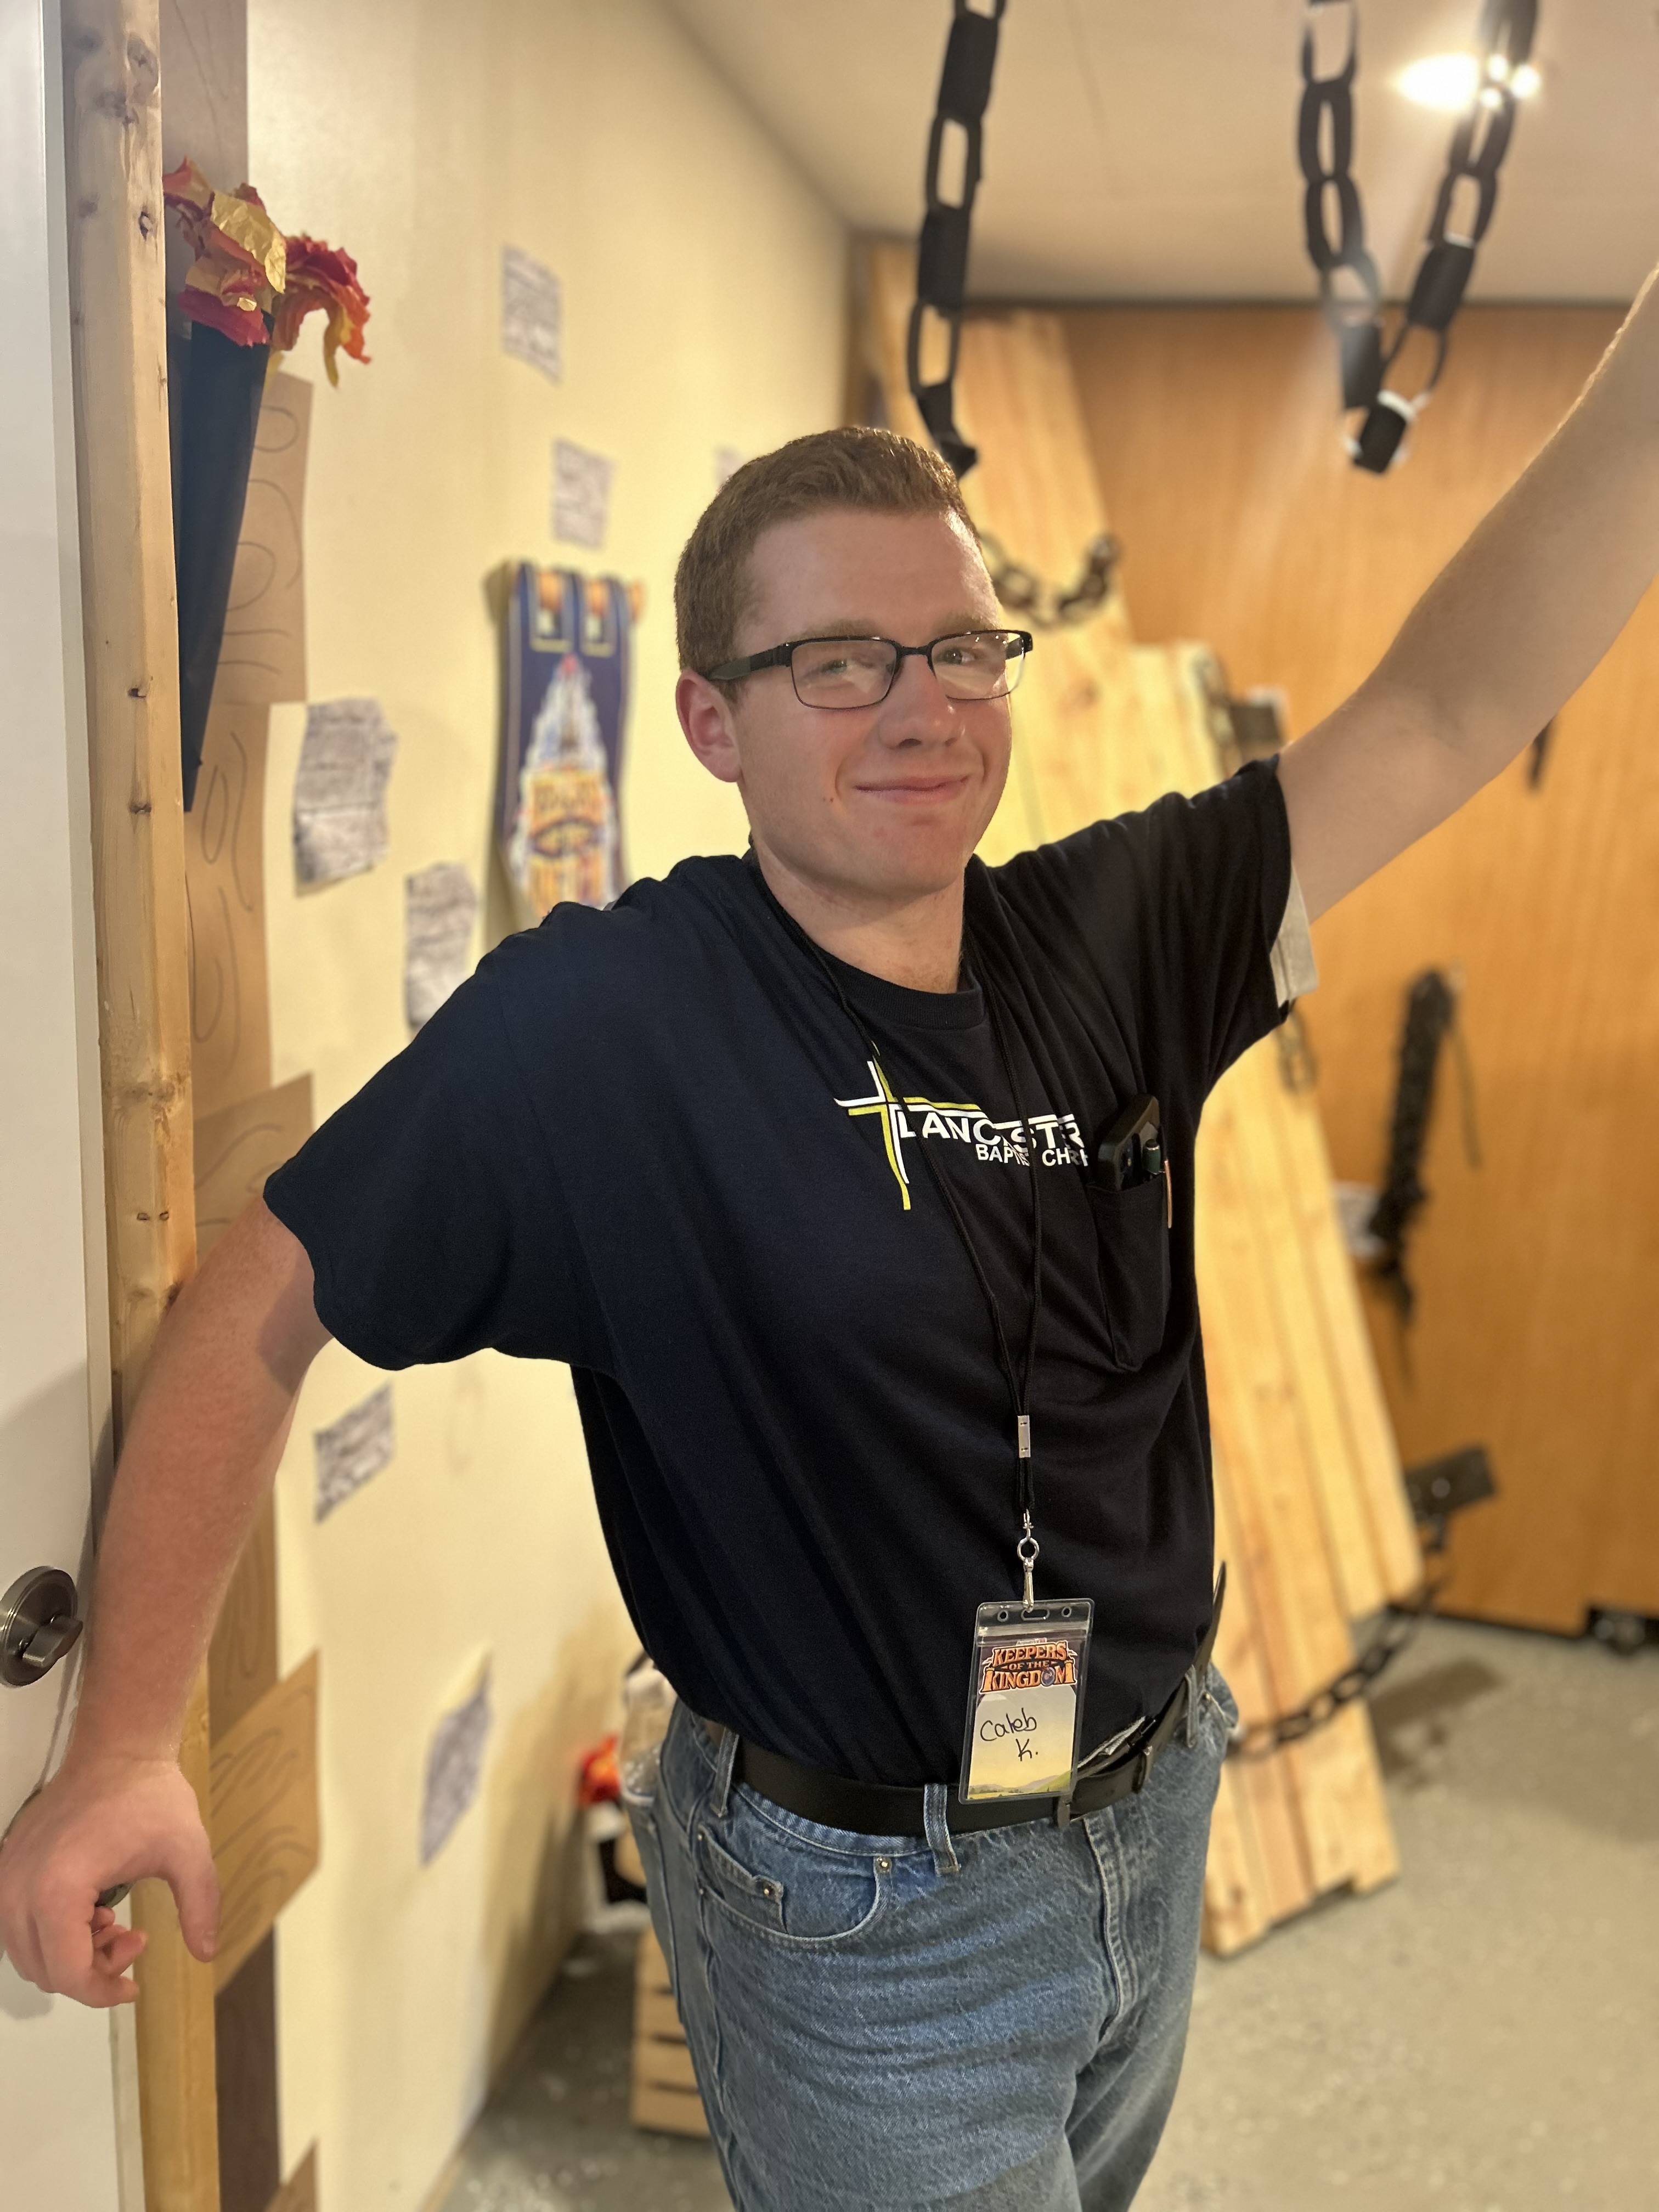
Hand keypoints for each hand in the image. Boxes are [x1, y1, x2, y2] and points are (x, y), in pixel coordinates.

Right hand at [0, 1752, 218, 2006]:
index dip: (102, 1991)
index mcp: (58, 1890)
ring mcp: (6, 1878)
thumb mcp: (189, 1852)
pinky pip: (16, 1926)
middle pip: (46, 1970)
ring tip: (114, 1923)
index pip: (68, 1974)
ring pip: (27, 1954)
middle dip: (92, 1969)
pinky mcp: (6, 1868)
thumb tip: (208, 1953)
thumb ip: (200, 1906)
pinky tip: (91, 1910)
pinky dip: (51, 1934)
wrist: (117, 1750)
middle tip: (134, 1939)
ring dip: (71, 1954)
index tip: (132, 1986)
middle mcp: (19, 1889)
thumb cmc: (149, 1795)